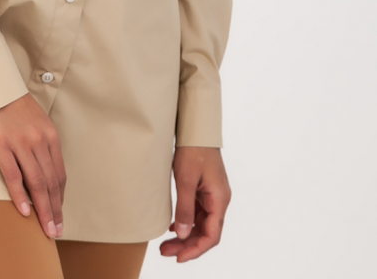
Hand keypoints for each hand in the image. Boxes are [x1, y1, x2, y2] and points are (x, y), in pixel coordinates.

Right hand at [0, 93, 66, 238]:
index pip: (59, 174)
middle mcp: (39, 140)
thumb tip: (46, 173)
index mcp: (50, 135)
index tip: (60, 216)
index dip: (61, 198)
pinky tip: (24, 212)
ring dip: (43, 209)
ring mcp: (21, 143)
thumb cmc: (14, 107)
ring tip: (45, 229)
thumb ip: (43, 145)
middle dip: (55, 210)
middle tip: (55, 231)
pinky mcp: (1, 145)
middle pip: (51, 182)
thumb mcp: (37, 122)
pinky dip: (20, 195)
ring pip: (36, 182)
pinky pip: (13, 175)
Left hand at [159, 146, 230, 262]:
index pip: (212, 235)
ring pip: (201, 224)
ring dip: (186, 236)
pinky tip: (173, 228)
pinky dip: (187, 223)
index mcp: (219, 199)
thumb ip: (185, 208)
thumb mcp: (185, 179)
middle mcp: (219, 200)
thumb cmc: (193, 150)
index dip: (196, 250)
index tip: (179, 258)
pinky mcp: (205, 190)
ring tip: (165, 245)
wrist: (197, 128)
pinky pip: (198, 213)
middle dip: (187, 246)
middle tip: (165, 252)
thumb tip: (184, 235)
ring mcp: (212, 195)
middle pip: (206, 232)